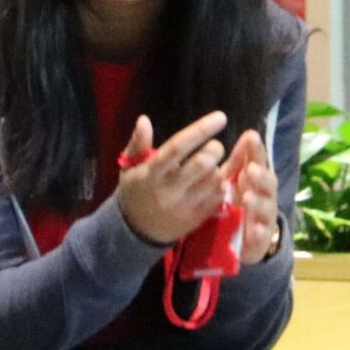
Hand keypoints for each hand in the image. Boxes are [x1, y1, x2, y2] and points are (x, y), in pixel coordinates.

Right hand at [115, 111, 229, 245]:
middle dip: (214, 149)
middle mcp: (168, 190)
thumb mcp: (129, 167)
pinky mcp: (196, 219)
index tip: (220, 117)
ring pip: (214, 181)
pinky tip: (212, 182)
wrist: (136, 232)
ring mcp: (184, 207)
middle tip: (214, 147)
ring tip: (209, 167)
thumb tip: (144, 120)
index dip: (200, 131)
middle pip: (202, 165)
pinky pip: (218, 197)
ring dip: (217, 168)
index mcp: (151, 174)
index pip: (177, 148)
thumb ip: (138, 143)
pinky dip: (220, 185)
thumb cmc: (135, 191)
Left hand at [221, 130, 282, 260]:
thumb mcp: (235, 181)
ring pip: (266, 208)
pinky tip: (253, 229)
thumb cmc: (239, 203)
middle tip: (251, 170)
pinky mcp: (261, 240)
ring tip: (247, 198)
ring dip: (258, 202)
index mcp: (257, 180)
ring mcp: (264, 218)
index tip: (251, 136)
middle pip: (268, 184)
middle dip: (261, 176)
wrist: (244, 240)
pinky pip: (261, 236)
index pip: (259, 162)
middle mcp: (265, 196)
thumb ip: (241, 160)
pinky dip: (258, 233)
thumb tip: (249, 132)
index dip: (257, 150)